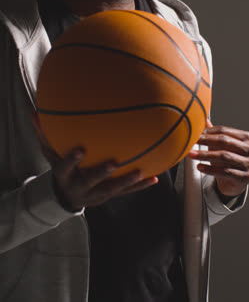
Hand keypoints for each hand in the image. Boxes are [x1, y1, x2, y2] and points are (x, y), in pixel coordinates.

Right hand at [31, 111, 157, 210]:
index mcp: (65, 175)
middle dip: (101, 173)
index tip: (80, 149)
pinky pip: (126, 192)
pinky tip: (155, 178)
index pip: (65, 167)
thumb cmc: (61, 167)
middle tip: (113, 162)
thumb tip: (33, 111)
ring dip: (127, 182)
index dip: (71, 160)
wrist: (67, 196)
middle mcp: (81, 187)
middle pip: (91, 181)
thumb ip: (43, 134)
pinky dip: (140, 186)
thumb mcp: (50, 153)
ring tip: (141, 172)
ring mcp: (96, 194)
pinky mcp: (109, 196)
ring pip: (112, 190)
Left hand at [188, 119, 248, 196]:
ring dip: (205, 155)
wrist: (233, 182)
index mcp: (246, 137)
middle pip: (224, 142)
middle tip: (191, 141)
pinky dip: (210, 169)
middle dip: (205, 141)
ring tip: (191, 154)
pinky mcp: (245, 176)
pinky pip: (225, 171)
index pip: (224, 131)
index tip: (194, 133)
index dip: (208, 131)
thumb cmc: (226, 160)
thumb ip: (213, 132)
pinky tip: (199, 167)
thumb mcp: (220, 145)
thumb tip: (203, 118)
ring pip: (224, 156)